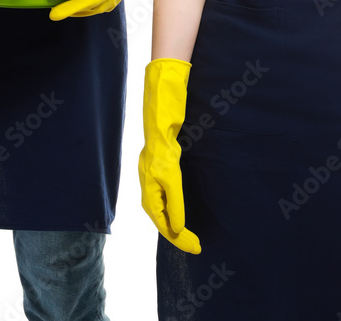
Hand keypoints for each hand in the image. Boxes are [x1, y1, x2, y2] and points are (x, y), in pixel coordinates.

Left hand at [138, 58, 200, 254]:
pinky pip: (168, 188)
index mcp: (149, 168)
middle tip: (192, 248)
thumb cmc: (165, 116)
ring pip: (158, 205)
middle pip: (156, 212)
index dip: (170, 227)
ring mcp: (154, 162)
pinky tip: (180, 220)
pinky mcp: (162, 154)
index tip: (186, 242)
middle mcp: (148, 169)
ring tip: (188, 242)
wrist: (163, 91)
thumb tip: (177, 186)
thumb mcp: (169, 146)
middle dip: (173, 234)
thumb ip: (170, 162)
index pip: (156, 207)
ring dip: (173, 227)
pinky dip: (173, 208)